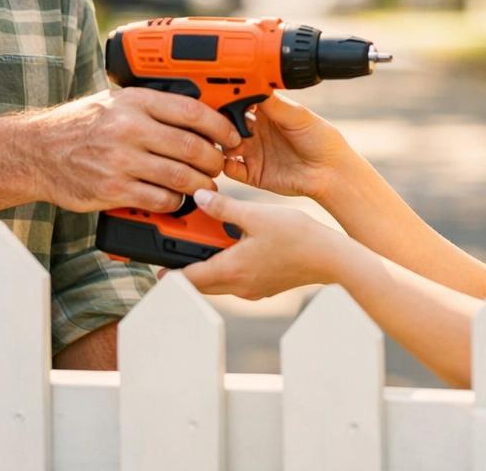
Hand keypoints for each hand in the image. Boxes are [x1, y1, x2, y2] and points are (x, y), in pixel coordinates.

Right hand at [22, 88, 240, 213]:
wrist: (36, 153)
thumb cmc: (77, 126)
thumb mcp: (113, 101)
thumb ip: (150, 106)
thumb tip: (194, 113)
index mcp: (133, 101)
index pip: (191, 111)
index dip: (219, 126)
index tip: (230, 136)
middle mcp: (129, 129)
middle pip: (191, 147)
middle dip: (213, 160)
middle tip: (217, 165)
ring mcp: (121, 161)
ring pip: (180, 177)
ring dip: (200, 185)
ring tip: (203, 185)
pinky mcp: (113, 190)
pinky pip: (160, 200)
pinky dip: (175, 202)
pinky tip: (175, 199)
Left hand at [177, 189, 352, 300]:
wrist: (331, 260)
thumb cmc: (299, 239)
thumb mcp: (256, 216)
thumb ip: (223, 207)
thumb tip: (199, 197)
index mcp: (231, 270)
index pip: (188, 279)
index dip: (168, 273)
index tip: (154, 266)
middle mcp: (238, 286)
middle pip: (200, 281)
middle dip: (186, 264)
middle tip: (175, 246)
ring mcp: (251, 289)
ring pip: (218, 279)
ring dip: (208, 261)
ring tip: (205, 238)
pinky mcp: (262, 285)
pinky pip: (236, 277)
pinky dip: (227, 263)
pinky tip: (235, 243)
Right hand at [221, 93, 354, 200]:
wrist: (331, 171)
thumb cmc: (321, 139)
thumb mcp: (298, 116)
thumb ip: (274, 104)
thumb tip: (253, 84)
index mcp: (264, 113)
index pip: (237, 103)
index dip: (227, 101)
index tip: (221, 100)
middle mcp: (255, 131)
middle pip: (226, 124)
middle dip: (220, 123)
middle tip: (222, 124)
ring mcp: (252, 153)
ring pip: (224, 145)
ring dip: (221, 143)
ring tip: (230, 143)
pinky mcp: (252, 174)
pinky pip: (230, 169)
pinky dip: (224, 165)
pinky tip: (228, 161)